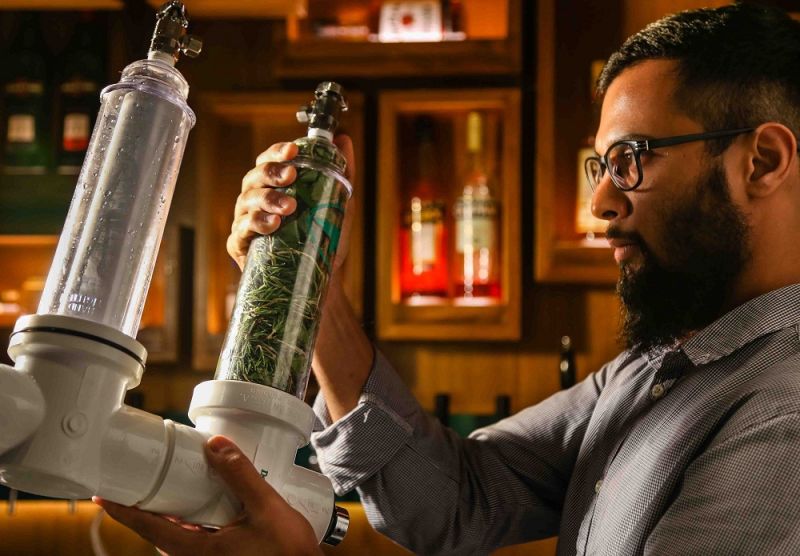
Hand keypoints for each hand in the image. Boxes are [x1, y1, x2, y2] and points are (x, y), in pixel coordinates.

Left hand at [94, 436, 321, 555]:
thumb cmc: (287, 553)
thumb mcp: (266, 508)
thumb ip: (240, 475)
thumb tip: (215, 445)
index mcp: (197, 551)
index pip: (149, 528)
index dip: (124, 511)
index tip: (102, 497)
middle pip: (158, 534)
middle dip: (147, 510)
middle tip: (138, 485)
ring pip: (177, 540)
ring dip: (171, 517)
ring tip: (173, 491)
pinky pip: (195, 543)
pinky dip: (191, 525)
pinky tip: (206, 511)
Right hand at [227, 135, 355, 271]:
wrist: (318, 277)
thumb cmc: (321, 237)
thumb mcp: (336, 204)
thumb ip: (341, 173)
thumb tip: (344, 140)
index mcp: (272, 185)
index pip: (268, 161)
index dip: (277, 152)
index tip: (293, 151)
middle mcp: (254, 199)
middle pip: (255, 177)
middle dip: (272, 174)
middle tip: (292, 176)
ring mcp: (244, 220)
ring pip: (248, 202)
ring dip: (268, 200)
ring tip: (289, 207)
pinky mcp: (239, 244)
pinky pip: (242, 231)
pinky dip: (256, 225)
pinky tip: (272, 225)